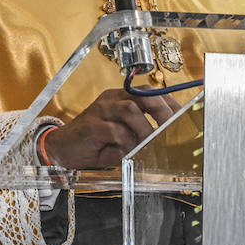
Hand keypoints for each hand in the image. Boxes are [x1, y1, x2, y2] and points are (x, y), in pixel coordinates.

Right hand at [43, 88, 179, 169]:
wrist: (61, 149)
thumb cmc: (94, 143)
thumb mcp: (121, 137)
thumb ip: (139, 136)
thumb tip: (164, 141)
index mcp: (120, 97)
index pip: (150, 92)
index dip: (168, 103)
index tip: (182, 116)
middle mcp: (111, 99)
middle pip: (143, 95)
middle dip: (162, 111)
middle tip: (172, 128)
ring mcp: (100, 110)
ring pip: (130, 110)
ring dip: (145, 128)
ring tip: (150, 144)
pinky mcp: (91, 125)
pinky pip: (115, 131)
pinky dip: (127, 142)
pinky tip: (128, 152)